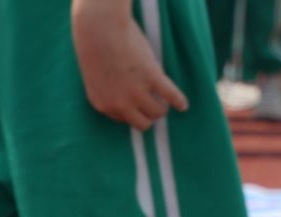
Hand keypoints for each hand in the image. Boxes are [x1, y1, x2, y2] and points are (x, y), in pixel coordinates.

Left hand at [73, 0, 188, 129]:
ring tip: (163, 98)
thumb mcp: (98, 78)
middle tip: (153, 103)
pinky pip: (171, 96)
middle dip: (148, 115)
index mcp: (103, 105)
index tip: (137, 102)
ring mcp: (136, 92)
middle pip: (143, 124)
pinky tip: (183, 105)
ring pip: (157, 112)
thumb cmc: (97, 47)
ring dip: (162, 106)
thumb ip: (111, 92)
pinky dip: (179, 101)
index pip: (125, 120)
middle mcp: (120, 104)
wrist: (100, 28)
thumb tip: (132, 101)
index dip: (133, 110)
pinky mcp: (151, 78)